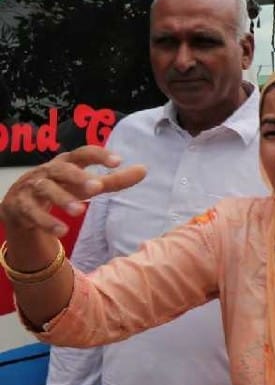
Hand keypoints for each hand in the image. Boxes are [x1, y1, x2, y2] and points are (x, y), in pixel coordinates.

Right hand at [0, 146, 145, 235]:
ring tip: (79, 211)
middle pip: (61, 169)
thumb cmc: (61, 188)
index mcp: (66, 163)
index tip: (118, 161)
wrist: (20, 206)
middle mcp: (48, 172)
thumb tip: (144, 170)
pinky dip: (46, 222)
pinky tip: (62, 230)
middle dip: (77, 177)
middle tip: (97, 187)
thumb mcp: (86, 184)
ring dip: (62, 199)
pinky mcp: (20, 206)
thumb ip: (114, 180)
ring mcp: (32, 188)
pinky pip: (32, 213)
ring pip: (45, 190)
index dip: (98, 155)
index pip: (82, 153)